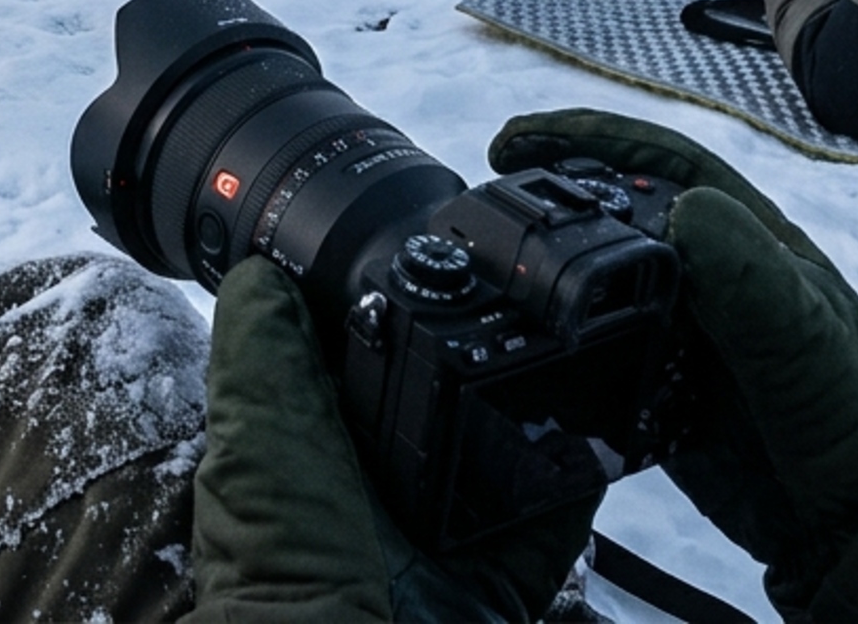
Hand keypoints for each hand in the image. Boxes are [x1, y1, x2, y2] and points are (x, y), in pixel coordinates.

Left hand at [190, 257, 592, 622]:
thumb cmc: (288, 563)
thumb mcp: (260, 433)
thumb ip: (260, 352)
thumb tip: (257, 271)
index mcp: (316, 454)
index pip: (355, 369)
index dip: (386, 323)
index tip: (425, 275)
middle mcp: (373, 498)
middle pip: (438, 414)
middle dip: (477, 371)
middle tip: (521, 316)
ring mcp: (437, 546)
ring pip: (499, 468)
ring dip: (537, 423)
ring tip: (570, 365)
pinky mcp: (491, 585)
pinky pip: (547, 529)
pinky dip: (576, 490)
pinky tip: (601, 444)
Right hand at [487, 110, 857, 618]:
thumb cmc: (856, 410)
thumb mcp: (803, 334)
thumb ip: (748, 274)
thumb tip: (683, 204)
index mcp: (745, 237)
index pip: (659, 159)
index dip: (585, 137)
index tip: (516, 139)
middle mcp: (707, 274)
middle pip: (611, 210)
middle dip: (545, 192)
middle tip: (483, 196)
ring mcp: (680, 331)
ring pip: (593, 279)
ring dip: (540, 266)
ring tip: (486, 264)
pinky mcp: (656, 390)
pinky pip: (590, 355)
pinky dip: (549, 348)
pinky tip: (517, 350)